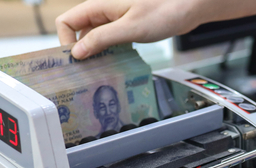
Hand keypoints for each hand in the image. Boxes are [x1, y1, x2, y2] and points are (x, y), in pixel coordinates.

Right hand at [56, 0, 203, 59]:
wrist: (189, 5)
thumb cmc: (164, 10)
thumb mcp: (130, 28)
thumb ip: (102, 39)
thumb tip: (77, 51)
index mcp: (99, 5)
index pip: (66, 22)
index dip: (66, 41)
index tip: (75, 61)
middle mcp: (104, 10)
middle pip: (79, 31)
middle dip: (81, 51)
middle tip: (87, 73)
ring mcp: (115, 18)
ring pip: (95, 36)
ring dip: (96, 53)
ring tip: (102, 71)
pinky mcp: (127, 25)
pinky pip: (110, 38)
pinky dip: (110, 51)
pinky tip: (117, 63)